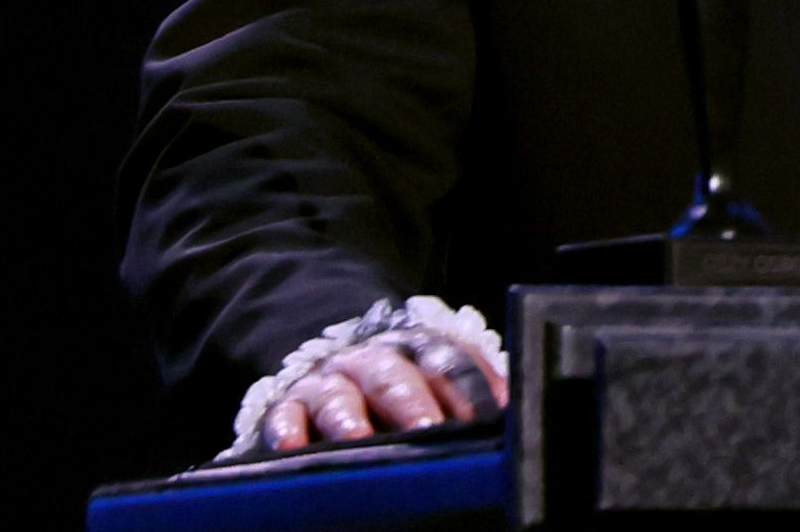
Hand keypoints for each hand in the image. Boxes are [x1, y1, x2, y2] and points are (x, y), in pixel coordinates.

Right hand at [258, 335, 508, 450]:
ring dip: (348, 419)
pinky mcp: (288, 406)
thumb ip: (471, 396)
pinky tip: (293, 446)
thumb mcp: (437, 386)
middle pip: (395, 377)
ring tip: (358, 441)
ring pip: (339, 396)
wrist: (337, 368)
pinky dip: (287, 430)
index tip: (487, 416)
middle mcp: (374, 361)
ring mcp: (329, 382)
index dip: (468, 387)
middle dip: (413, 404)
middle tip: (428, 431)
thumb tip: (514, 419)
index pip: (449, 362)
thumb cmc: (402, 394)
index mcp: (420, 352)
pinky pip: (285, 416)